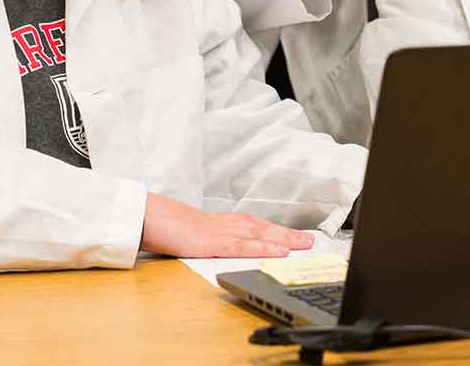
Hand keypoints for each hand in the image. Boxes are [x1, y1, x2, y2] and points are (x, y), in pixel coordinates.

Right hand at [140, 193, 313, 258]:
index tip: (302, 237)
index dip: (283, 233)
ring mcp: (225, 233)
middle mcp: (233, 225)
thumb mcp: (205, 233)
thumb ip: (222, 239)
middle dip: (291, 236)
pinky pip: (243, 248)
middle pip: (267, 230)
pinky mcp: (215, 244)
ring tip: (304, 244)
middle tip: (312, 240)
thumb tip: (237, 247)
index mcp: (231, 222)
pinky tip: (278, 252)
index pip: (263, 227)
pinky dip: (263, 249)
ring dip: (284, 240)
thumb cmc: (178, 227)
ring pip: (261, 237)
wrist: (157, 218)